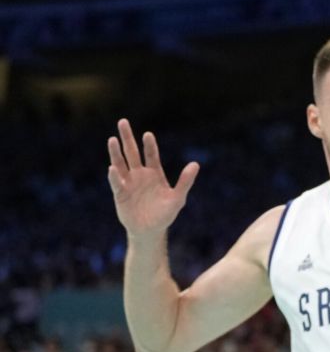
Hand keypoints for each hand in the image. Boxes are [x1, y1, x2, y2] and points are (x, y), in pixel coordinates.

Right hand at [107, 119, 198, 238]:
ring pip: (121, 164)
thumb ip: (185, 181)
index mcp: (154, 173)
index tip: (148, 134)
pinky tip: (112, 168)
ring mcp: (129, 183)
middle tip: (123, 121)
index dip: (149, 145)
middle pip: (132, 153)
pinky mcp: (120, 194)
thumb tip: (195, 164)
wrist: (150, 230)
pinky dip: (114, 176)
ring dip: (116, 152)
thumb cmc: (165, 214)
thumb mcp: (178, 197)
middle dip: (128, 138)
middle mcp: (140, 174)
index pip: (151, 155)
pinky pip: (117, 183)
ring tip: (112, 139)